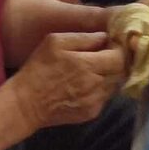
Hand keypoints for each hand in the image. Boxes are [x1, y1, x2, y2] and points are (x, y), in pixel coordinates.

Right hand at [10, 32, 125, 133]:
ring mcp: (95, 101)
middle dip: (117, 62)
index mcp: (87, 64)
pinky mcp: (92, 113)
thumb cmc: (39, 68)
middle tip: (106, 56)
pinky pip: (105, 97)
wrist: (26, 103)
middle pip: (122, 72)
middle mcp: (95, 85)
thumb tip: (105, 36)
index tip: (113, 44)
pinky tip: (88, 84)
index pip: (120, 57)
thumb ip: (83, 37)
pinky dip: (102, 89)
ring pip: (115, 85)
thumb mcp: (55, 42)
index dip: (120, 49)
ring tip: (96, 70)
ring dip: (110, 76)